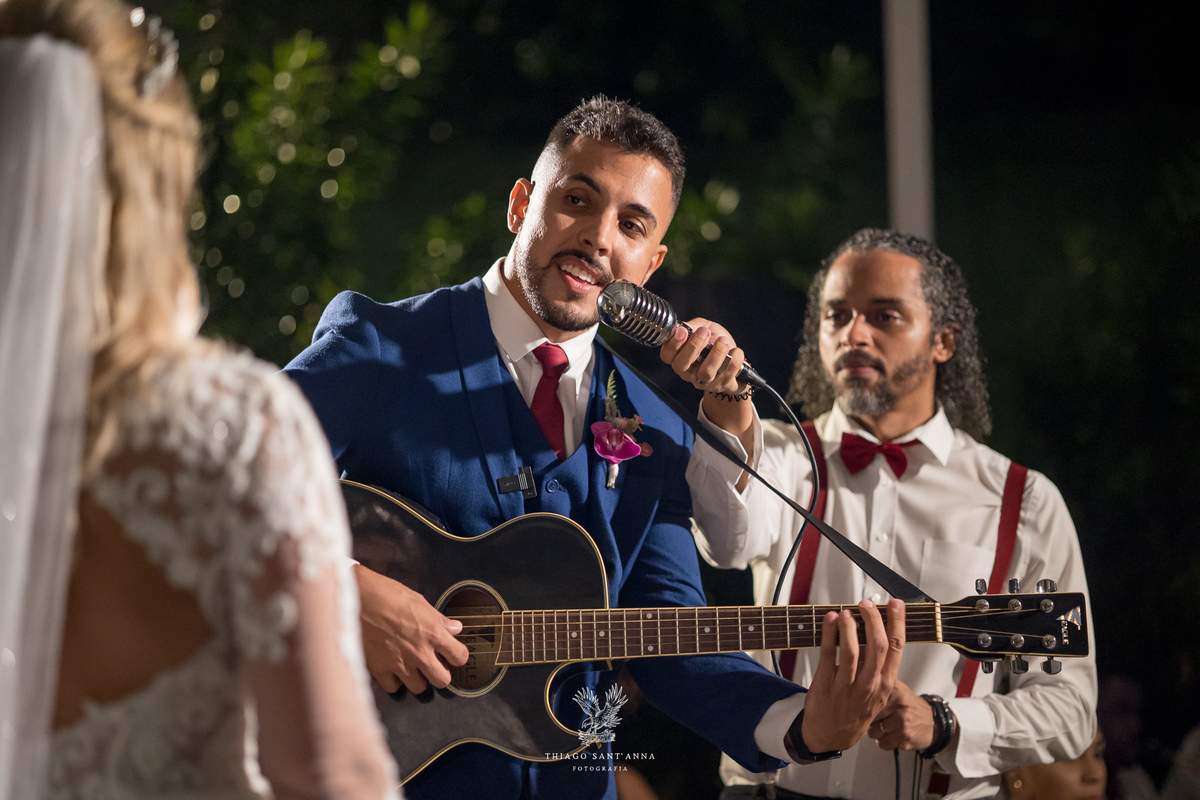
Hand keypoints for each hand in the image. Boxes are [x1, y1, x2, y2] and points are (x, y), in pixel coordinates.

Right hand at [354, 564, 469, 692]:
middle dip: (441, 673)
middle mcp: (420, 652)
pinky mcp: (380, 669)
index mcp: (433, 633)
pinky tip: (393, 669)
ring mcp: (400, 663)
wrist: (357, 597)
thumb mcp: (419, 601)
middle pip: (443, 680)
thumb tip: (455, 628)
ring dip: (418, 679)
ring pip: (419, 688)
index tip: (453, 654)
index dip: (458, 656)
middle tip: (434, 665)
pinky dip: (395, 681)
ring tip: (413, 667)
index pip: (460, 657)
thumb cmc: (388, 594)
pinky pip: (394, 687)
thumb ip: (439, 619)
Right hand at [659, 317, 746, 395]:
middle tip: (704, 332)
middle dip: (693, 346)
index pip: (667, 356)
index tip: (682, 331)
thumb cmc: (715, 341)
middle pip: (681, 366)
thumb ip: (692, 327)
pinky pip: (728, 374)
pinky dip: (735, 359)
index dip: (672, 344)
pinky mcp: (723, 385)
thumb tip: (682, 327)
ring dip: (716, 353)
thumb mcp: (702, 327)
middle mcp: (689, 372)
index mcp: (679, 357)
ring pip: (706, 373)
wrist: (735, 357)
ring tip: (723, 341)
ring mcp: (706, 382)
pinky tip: (735, 351)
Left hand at [799, 599, 904, 752]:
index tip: (896, 604)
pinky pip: (828, 654)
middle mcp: (869, 684)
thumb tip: (873, 632)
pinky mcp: (826, 684)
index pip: (896, 648)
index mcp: (885, 683)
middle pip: (878, 645)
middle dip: (874, 619)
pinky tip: (829, 621)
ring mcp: (847, 685)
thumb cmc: (854, 710)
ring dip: (849, 626)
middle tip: (867, 604)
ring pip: (852, 650)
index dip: (897, 623)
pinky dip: (829, 634)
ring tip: (846, 611)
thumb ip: (876, 665)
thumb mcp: (875, 692)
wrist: (830, 735)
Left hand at [867, 680, 933, 750]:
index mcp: (895, 691)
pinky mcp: (905, 738)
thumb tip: (858, 686)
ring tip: (886, 728)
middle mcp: (899, 705)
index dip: (864, 707)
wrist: (935, 722)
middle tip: (878, 719)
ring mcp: (902, 722)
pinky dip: (885, 742)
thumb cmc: (911, 707)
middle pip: (868, 717)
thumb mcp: (899, 689)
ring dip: (876, 733)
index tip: (864, 709)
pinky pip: (883, 744)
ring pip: (873, 732)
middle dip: (869, 721)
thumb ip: (881, 686)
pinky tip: (892, 736)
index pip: (868, 700)